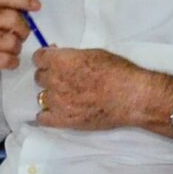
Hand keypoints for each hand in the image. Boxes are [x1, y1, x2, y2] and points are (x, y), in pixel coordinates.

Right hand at [0, 0, 42, 92]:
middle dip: (23, 29)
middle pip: (11, 18)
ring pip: (11, 41)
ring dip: (17, 48)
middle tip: (21, 37)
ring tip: (10, 51)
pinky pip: (7, 59)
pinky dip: (13, 62)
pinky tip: (9, 62)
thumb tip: (27, 9)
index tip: (37, 6)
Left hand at [33, 46, 171, 132]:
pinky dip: (48, 115)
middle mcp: (55, 80)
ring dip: (52, 95)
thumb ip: (73, 56)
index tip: (54, 61)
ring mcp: (58, 102)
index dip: (46, 59)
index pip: (39, 58)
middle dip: (50, 76)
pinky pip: (43, 118)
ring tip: (67, 97)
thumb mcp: (95, 53)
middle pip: (39, 77)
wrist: (133, 97)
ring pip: (41, 97)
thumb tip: (64, 58)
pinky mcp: (64, 120)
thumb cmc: (120, 72)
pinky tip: (58, 112)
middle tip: (65, 79)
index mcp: (61, 61)